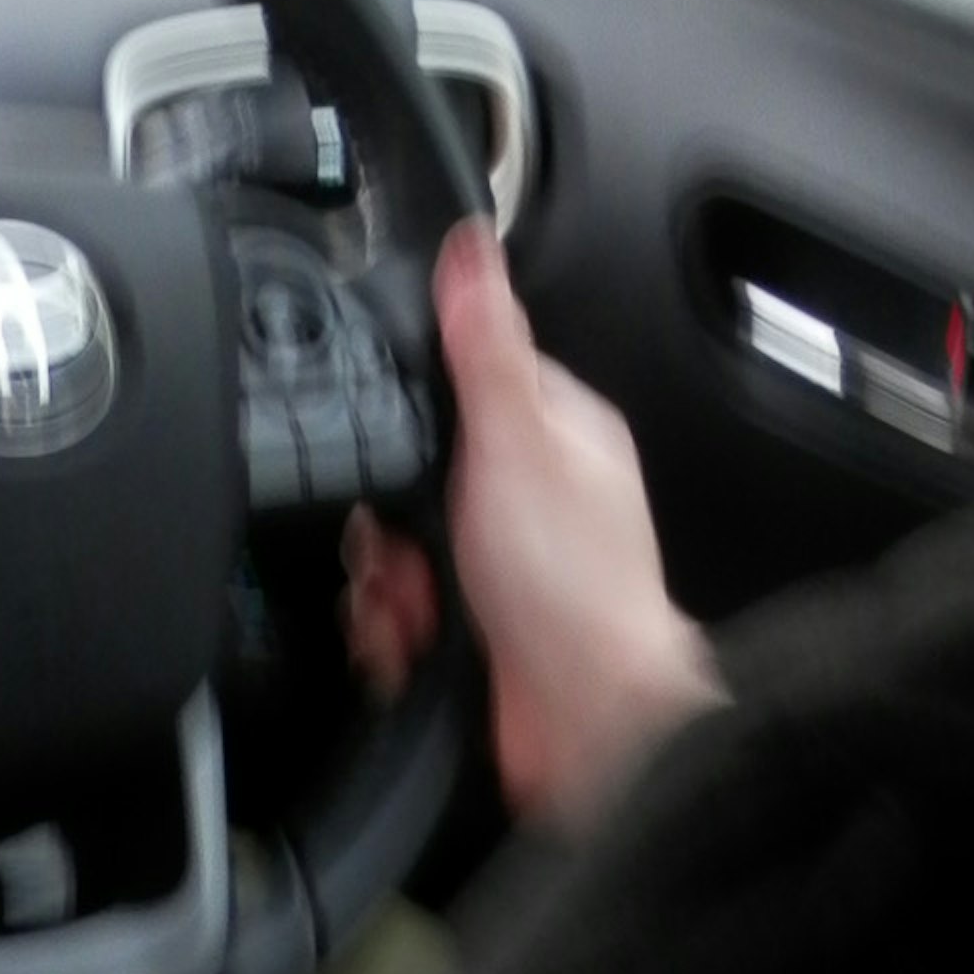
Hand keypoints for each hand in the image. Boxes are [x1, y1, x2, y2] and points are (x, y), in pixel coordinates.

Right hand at [342, 227, 720, 829]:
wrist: (589, 725)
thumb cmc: (575, 586)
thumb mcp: (517, 440)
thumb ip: (486, 345)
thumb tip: (470, 248)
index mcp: (551, 434)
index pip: (456, 387)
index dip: (409, 420)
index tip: (400, 455)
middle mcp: (527, 498)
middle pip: (407, 477)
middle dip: (384, 522)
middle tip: (406, 547)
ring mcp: (501, 568)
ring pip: (392, 550)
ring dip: (385, 585)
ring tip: (415, 605)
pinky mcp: (474, 629)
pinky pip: (398, 614)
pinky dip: (393, 634)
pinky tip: (414, 642)